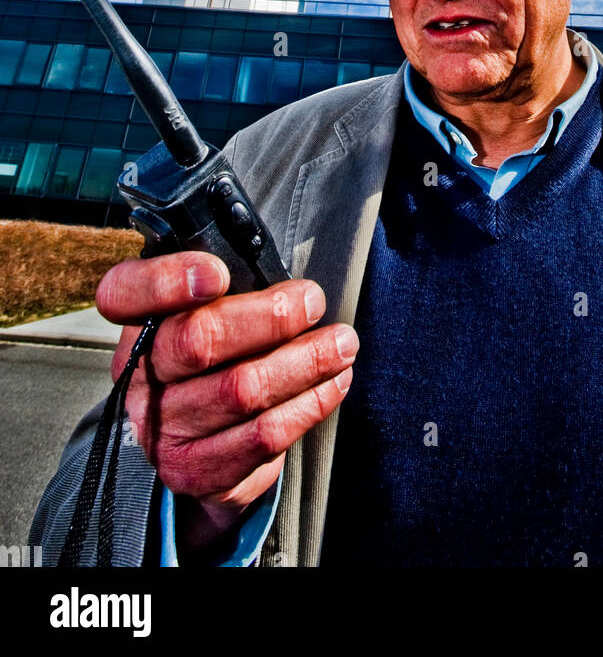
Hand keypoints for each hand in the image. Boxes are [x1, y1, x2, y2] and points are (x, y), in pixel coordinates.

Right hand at [96, 252, 356, 555]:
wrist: (202, 443)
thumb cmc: (220, 356)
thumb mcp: (210, 313)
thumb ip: (233, 285)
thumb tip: (279, 267)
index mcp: (139, 324)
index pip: (124, 293)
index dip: (167, 280)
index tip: (219, 272)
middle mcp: (140, 378)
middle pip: (197, 341)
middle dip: (268, 317)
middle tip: (312, 301)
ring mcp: (163, 430)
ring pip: (241, 390)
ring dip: (304, 363)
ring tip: (342, 343)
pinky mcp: (195, 470)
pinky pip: (262, 436)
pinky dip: (309, 404)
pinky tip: (334, 382)